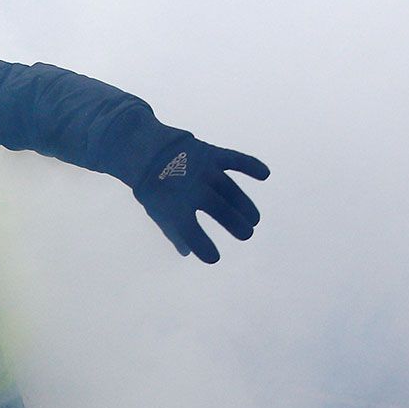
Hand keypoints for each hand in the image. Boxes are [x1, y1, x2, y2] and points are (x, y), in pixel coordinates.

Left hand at [133, 138, 268, 262]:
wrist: (144, 149)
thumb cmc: (153, 187)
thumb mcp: (158, 211)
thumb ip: (173, 231)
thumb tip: (187, 252)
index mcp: (173, 206)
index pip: (190, 231)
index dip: (203, 246)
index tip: (214, 258)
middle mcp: (191, 188)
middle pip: (219, 209)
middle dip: (236, 224)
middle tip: (246, 233)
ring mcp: (203, 170)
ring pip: (231, 190)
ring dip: (245, 205)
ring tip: (254, 219)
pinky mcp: (211, 154)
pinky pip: (235, 160)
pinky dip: (250, 165)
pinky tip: (265, 174)